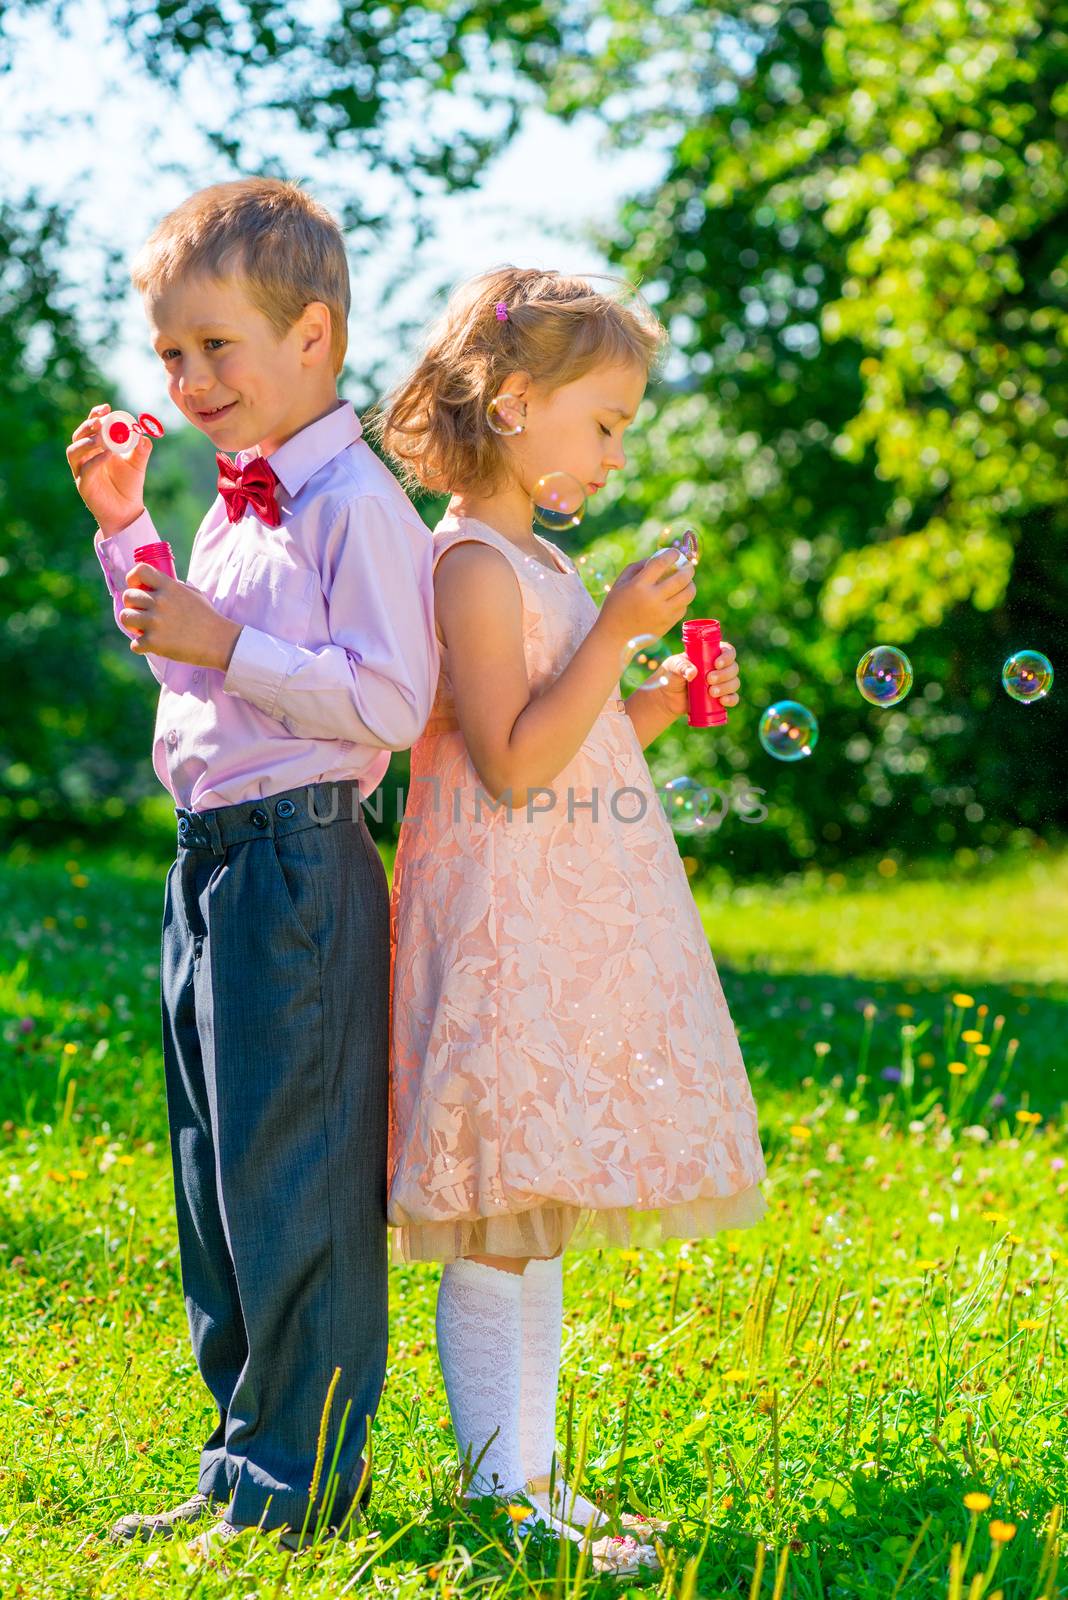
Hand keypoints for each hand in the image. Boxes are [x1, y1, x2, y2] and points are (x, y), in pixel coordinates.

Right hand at [67, 404, 152, 535]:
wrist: (128, 512)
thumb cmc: (129, 486)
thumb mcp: (138, 463)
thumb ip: (141, 448)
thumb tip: (142, 433)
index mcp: (95, 448)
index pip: (90, 427)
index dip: (95, 415)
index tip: (107, 407)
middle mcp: (85, 458)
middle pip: (78, 436)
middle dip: (88, 426)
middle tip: (101, 421)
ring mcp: (81, 471)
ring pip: (74, 452)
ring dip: (87, 442)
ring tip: (102, 438)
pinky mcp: (84, 486)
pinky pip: (85, 470)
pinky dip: (95, 460)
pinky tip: (108, 454)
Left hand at [120, 564, 242, 669]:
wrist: (220, 642)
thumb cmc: (208, 617)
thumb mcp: (194, 594)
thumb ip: (174, 587)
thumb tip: (157, 584)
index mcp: (169, 587)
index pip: (140, 570)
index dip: (133, 578)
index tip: (137, 587)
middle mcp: (160, 601)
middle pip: (128, 596)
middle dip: (132, 605)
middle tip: (142, 614)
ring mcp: (155, 622)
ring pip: (125, 617)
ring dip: (132, 625)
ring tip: (142, 629)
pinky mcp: (154, 642)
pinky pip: (134, 644)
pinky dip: (141, 646)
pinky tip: (151, 646)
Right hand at [599, 546, 696, 647]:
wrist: (614, 638)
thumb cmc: (615, 608)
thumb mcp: (619, 584)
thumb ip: (637, 567)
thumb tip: (657, 557)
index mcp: (639, 586)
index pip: (661, 563)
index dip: (672, 555)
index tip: (675, 553)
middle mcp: (653, 599)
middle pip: (681, 578)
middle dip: (688, 569)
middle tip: (688, 566)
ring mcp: (663, 613)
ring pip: (688, 594)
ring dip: (690, 585)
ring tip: (687, 582)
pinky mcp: (668, 624)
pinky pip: (683, 608)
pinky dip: (683, 601)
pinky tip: (677, 598)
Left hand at [630, 640, 740, 721]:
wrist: (666, 697)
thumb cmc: (670, 675)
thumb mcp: (672, 667)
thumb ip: (680, 666)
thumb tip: (692, 673)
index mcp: (711, 654)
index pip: (728, 651)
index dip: (727, 657)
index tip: (716, 664)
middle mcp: (719, 668)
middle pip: (733, 668)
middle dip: (724, 674)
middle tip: (709, 679)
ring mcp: (721, 683)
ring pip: (734, 683)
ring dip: (727, 687)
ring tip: (711, 692)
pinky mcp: (720, 698)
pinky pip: (733, 698)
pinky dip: (731, 699)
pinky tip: (723, 701)